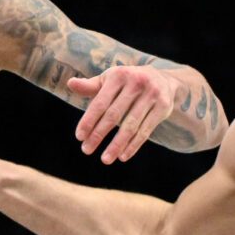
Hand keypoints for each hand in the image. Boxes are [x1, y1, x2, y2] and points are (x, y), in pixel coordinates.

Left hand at [67, 67, 181, 165]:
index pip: (100, 102)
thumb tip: (70, 83)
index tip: (79, 137)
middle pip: (114, 115)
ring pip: (130, 125)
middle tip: (86, 150)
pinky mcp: (163, 107)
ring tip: (105, 159)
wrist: (164, 80)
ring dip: (116, 145)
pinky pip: (146, 130)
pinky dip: (134, 145)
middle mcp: (136, 83)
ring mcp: (151, 95)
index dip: (89, 120)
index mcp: (119, 75)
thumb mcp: (111, 80)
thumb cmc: (129, 82)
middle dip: (98, 134)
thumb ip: (91, 86)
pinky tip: (123, 156)